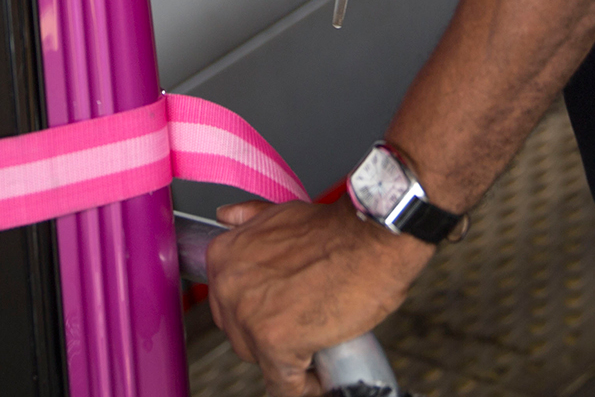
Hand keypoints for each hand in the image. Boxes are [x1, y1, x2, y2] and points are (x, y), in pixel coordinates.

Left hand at [206, 199, 429, 395]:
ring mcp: (248, 316)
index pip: (229, 304)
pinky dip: (304, 387)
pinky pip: (283, 385)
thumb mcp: (279, 215)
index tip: (283, 313)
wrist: (371, 237)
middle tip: (304, 327)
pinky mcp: (275, 343)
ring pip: (259, 360)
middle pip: (241, 334)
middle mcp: (227, 286)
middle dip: (270, 336)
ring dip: (287, 361)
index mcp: (224, 256)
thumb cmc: (336, 229)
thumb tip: (226, 218)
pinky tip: (320, 377)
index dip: (260, 312)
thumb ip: (247, 221)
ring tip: (317, 348)